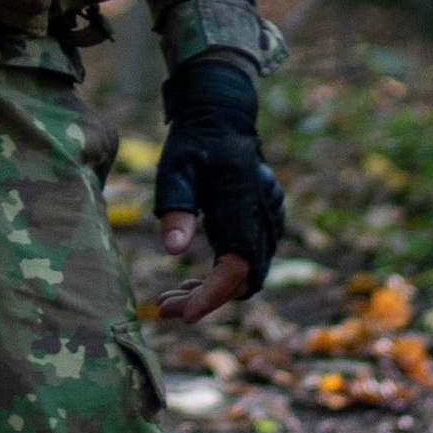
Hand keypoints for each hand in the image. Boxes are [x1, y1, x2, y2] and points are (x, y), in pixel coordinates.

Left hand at [149, 55, 285, 324]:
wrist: (224, 116)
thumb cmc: (195, 141)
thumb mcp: (175, 168)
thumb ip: (175, 206)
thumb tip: (173, 251)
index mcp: (241, 204)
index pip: (234, 267)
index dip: (211, 296)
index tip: (182, 315)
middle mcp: (262, 217)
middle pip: (243, 279)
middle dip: (205, 300)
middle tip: (163, 307)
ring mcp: (269, 220)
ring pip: (249, 275)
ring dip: (214, 291)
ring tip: (171, 296)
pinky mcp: (266, 223)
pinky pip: (251, 262)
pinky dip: (224, 277)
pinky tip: (192, 278)